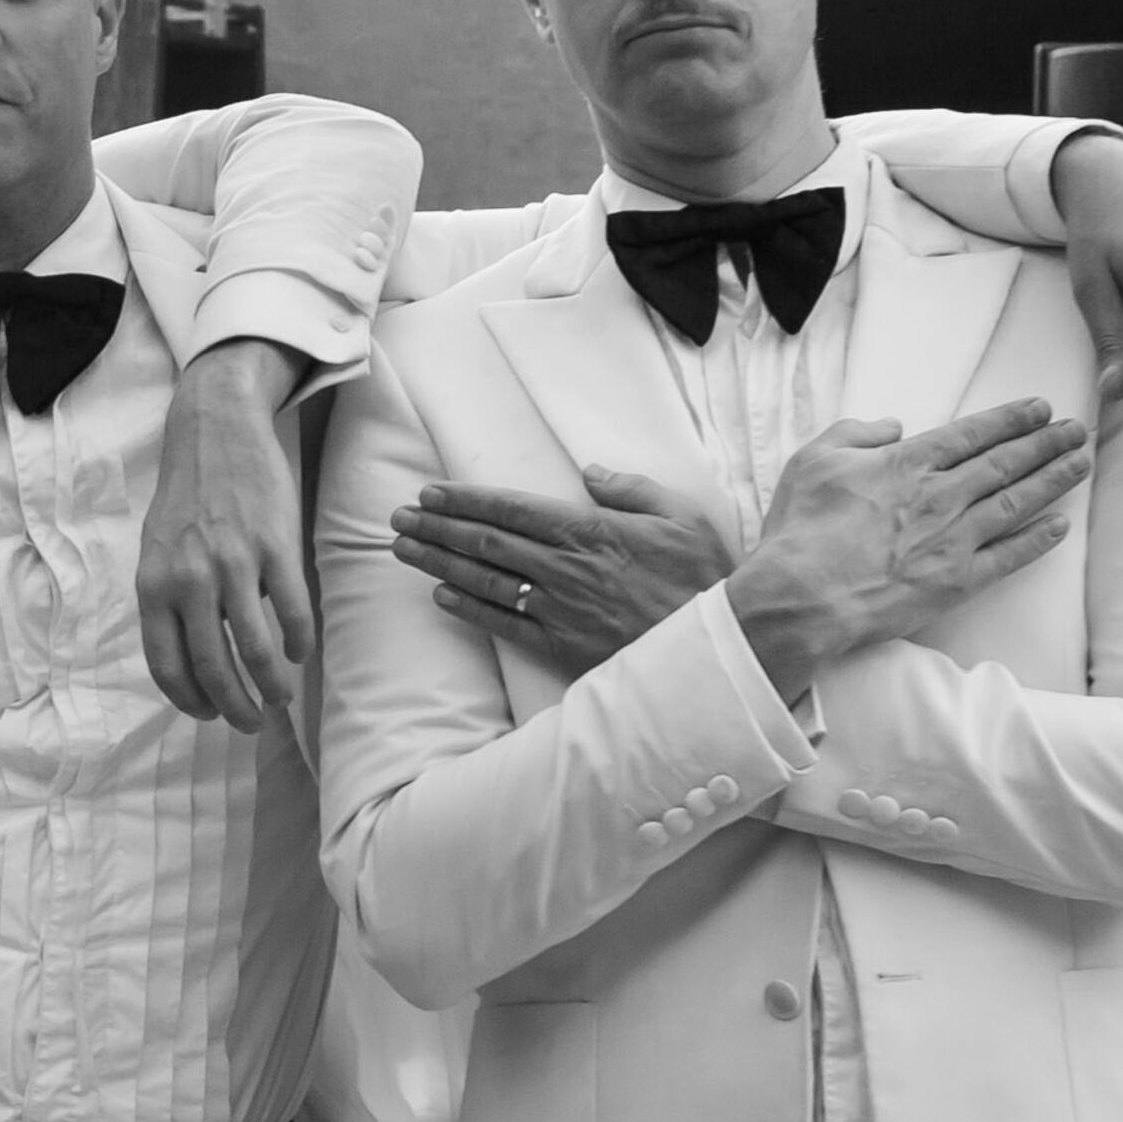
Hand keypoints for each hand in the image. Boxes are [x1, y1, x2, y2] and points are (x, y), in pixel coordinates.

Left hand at [139, 338, 315, 731]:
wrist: (215, 429)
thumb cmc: (188, 496)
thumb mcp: (157, 550)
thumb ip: (168, 601)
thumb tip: (189, 658)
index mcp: (154, 584)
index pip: (167, 665)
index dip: (189, 701)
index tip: (208, 714)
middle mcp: (190, 580)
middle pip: (214, 668)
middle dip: (235, 708)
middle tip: (250, 722)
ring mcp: (234, 563)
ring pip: (256, 650)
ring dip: (271, 685)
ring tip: (278, 696)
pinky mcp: (275, 546)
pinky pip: (292, 613)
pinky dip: (298, 644)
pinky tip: (300, 653)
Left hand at [392, 468, 734, 671]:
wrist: (723, 648)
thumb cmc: (708, 578)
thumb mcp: (682, 516)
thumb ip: (632, 490)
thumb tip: (590, 473)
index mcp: (590, 532)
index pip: (512, 510)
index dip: (466, 501)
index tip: (431, 493)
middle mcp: (565, 570)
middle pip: (486, 543)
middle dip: (437, 528)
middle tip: (399, 518)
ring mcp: (561, 611)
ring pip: (485, 582)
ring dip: (439, 564)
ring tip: (404, 550)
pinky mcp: (564, 648)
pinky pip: (505, 626)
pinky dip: (469, 610)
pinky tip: (442, 597)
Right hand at [725, 399, 1091, 696]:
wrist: (802, 597)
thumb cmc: (800, 530)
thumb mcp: (812, 461)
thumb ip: (854, 434)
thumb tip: (892, 426)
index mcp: (907, 464)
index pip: (972, 433)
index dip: (1009, 419)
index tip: (1040, 408)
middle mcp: (941, 496)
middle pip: (1005, 462)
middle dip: (1046, 442)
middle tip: (1076, 429)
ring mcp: (954, 540)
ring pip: (1017, 502)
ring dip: (1054, 480)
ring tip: (1082, 463)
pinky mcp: (958, 582)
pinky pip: (1010, 557)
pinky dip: (1038, 541)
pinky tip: (1060, 526)